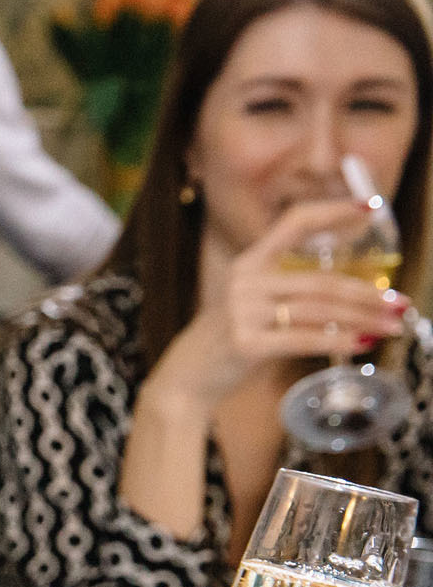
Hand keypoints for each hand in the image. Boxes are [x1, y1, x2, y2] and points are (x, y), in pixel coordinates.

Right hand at [153, 197, 409, 408]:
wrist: (186, 379)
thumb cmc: (227, 342)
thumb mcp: (251, 304)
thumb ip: (289, 291)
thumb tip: (352, 294)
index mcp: (248, 263)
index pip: (293, 223)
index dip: (332, 211)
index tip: (371, 207)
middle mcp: (245, 281)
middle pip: (321, 282)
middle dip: (368, 294)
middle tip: (400, 304)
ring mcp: (243, 312)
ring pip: (319, 310)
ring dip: (363, 320)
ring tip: (392, 327)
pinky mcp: (246, 343)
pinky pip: (304, 339)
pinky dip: (339, 343)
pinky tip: (363, 345)